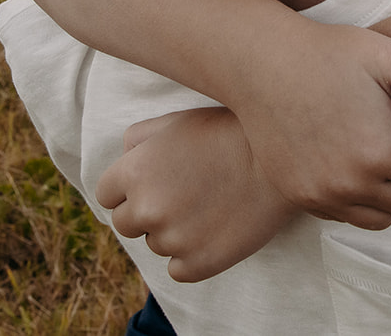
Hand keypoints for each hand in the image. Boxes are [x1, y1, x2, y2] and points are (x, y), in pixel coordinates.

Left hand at [97, 107, 295, 282]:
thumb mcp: (178, 121)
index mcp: (134, 171)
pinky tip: (214, 229)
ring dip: (174, 231)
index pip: (107, 195)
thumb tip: (124, 159)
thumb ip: (139, 138)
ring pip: (156, 244)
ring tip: (208, 205)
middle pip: (126, 223)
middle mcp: (147, 208)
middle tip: (183, 194)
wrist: (283, 158)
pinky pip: (178, 269)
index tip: (156, 183)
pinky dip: (192, 256)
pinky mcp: (199, 263)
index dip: (130, 188)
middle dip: (148, 211)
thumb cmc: (228, 133)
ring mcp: (173, 239)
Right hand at [225, 21, 390, 227]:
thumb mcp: (385, 55)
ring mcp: (322, 195)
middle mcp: (351, 182)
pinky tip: (356, 160)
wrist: (260, 63)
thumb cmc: (327, 52)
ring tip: (383, 151)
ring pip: (385, 217)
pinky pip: (349, 216)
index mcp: (379, 149)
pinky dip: (361, 198)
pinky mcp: (301, 198)